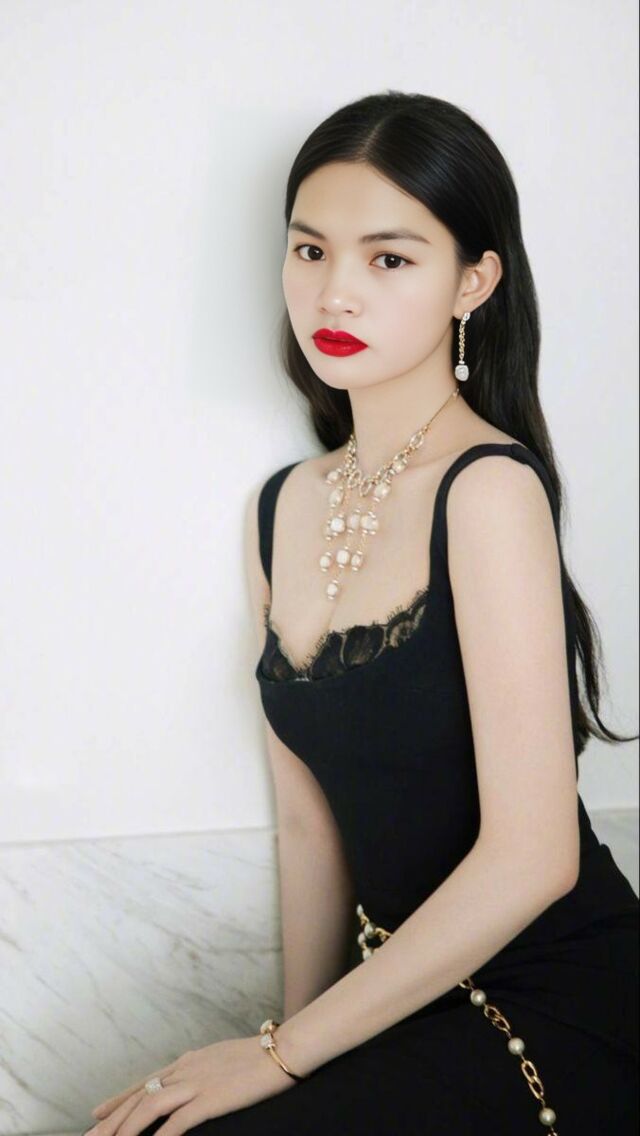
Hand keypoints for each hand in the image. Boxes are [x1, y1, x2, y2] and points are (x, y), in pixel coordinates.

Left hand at [85, 1035, 296, 1135]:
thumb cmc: (259, 1057)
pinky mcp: (209, 1099)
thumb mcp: (221, 1060)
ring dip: (125, 1130)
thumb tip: (191, 1082)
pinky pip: (176, 1123)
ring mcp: (195, 1083)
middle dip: (111, 1120)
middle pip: (138, 1097)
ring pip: (148, 1108)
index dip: (119, 1100)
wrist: (283, 1050)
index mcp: (187, 1061)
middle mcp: (185, 1069)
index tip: (98, 1113)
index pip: (144, 1083)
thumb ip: (202, 1071)